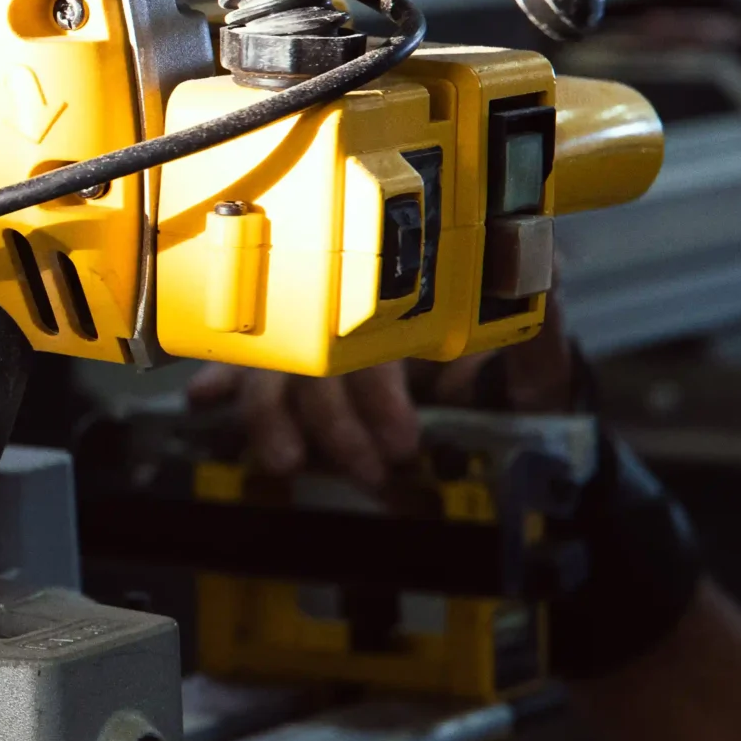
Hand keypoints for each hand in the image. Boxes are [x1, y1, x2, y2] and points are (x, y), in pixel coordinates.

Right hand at [187, 297, 580, 488]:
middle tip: (366, 470)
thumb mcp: (539, 366)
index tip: (400, 444)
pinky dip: (220, 381)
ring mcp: (321, 340)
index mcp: (408, 310)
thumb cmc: (517, 383)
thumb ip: (535, 328)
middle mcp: (356, 318)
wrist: (506, 409)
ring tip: (283, 463)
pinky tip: (201, 401)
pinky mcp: (297, 370)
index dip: (376, 392)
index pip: (373, 335)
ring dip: (269, 414)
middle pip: (312, 351)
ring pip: (269, 361)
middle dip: (329, 419)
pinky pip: (243, 365)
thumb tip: (531, 270)